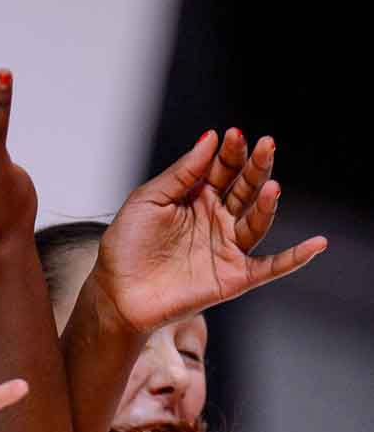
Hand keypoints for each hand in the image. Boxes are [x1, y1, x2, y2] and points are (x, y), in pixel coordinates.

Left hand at [90, 129, 326, 332]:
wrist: (115, 295)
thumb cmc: (125, 248)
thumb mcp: (147, 201)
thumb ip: (180, 173)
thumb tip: (210, 138)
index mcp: (196, 198)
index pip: (223, 169)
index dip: (231, 153)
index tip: (233, 136)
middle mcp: (216, 220)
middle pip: (245, 189)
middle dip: (256, 167)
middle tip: (264, 146)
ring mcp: (225, 248)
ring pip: (257, 222)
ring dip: (267, 203)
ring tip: (270, 186)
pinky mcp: (231, 278)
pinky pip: (269, 267)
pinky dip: (294, 258)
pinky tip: (316, 245)